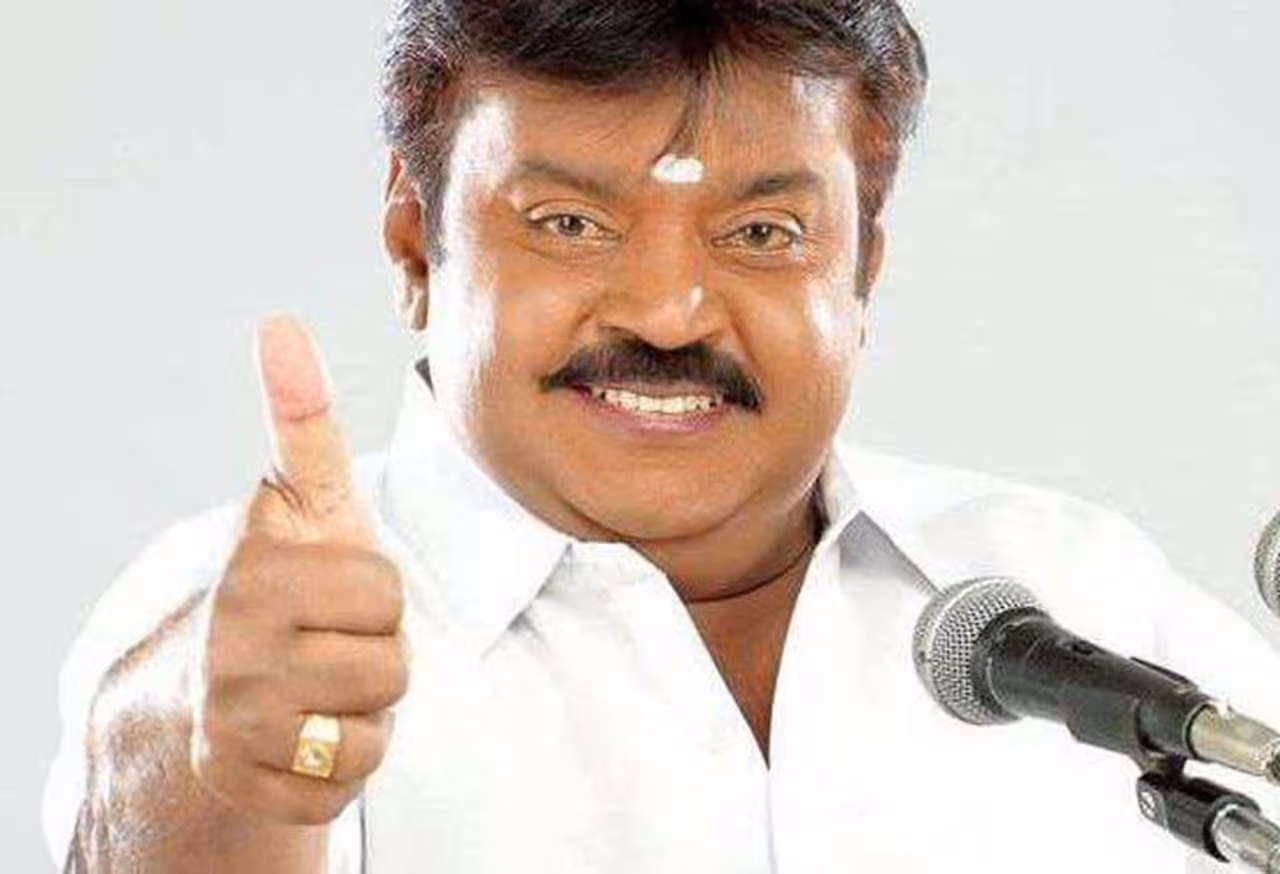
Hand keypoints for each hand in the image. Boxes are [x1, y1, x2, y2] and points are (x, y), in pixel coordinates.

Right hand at [190, 315, 407, 824]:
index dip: (378, 591)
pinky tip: (307, 735)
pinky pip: (346, 785)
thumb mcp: (306, 504)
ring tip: (324, 685)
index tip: (336, 584)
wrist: (221, 683)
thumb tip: (281, 323)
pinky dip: (342, 764)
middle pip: (389, 667)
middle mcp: (231, 653)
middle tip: (333, 641)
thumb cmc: (291, 581)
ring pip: (373, 731)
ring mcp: (234, 727)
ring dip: (366, 711)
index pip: (383, 592)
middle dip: (379, 654)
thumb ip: (304, 422)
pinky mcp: (247, 787)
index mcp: (254, 575)